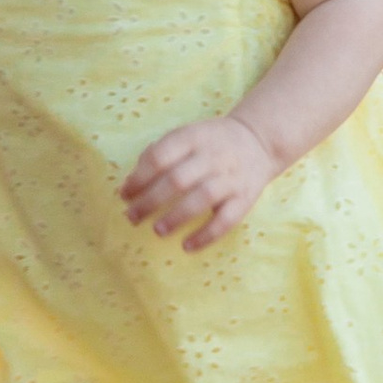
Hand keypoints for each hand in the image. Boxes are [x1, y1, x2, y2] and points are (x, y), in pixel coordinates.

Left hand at [121, 115, 278, 251]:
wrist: (258, 141)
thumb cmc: (210, 143)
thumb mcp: (186, 136)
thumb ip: (159, 154)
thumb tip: (130, 185)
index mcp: (193, 137)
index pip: (161, 156)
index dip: (139, 177)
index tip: (124, 194)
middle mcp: (213, 156)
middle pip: (177, 179)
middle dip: (151, 201)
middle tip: (132, 217)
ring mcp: (230, 177)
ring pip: (202, 198)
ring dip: (176, 216)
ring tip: (157, 231)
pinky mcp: (245, 198)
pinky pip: (226, 219)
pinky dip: (206, 235)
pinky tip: (187, 246)